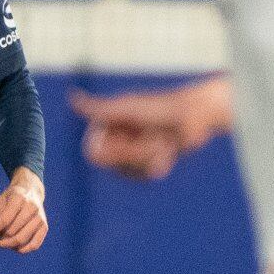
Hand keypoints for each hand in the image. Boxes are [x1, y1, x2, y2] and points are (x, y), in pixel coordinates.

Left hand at [0, 168, 46, 252]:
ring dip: (8, 245)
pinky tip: (13, 247)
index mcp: (19, 198)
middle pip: (12, 231)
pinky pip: (34, 245)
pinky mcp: (44, 226)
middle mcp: (32, 207)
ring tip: (0, 244)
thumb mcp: (0, 199)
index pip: (4, 220)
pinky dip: (22, 250)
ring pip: (22, 239)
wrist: (31, 191)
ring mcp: (40, 218)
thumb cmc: (12, 197)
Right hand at [71, 77, 229, 180]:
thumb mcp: (131, 110)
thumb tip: (73, 97)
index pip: (95, 153)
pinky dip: (155, 167)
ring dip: (148, 162)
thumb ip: (100, 108)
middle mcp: (117, 133)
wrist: (200, 114)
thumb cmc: (166, 109)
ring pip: (127, 172)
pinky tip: (168, 153)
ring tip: (165, 146)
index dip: (116, 153)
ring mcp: (131, 146)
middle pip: (111, 165)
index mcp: (108, 121)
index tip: (136, 142)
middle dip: (135, 158)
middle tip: (159, 143)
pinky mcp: (145, 156)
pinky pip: (140, 176)